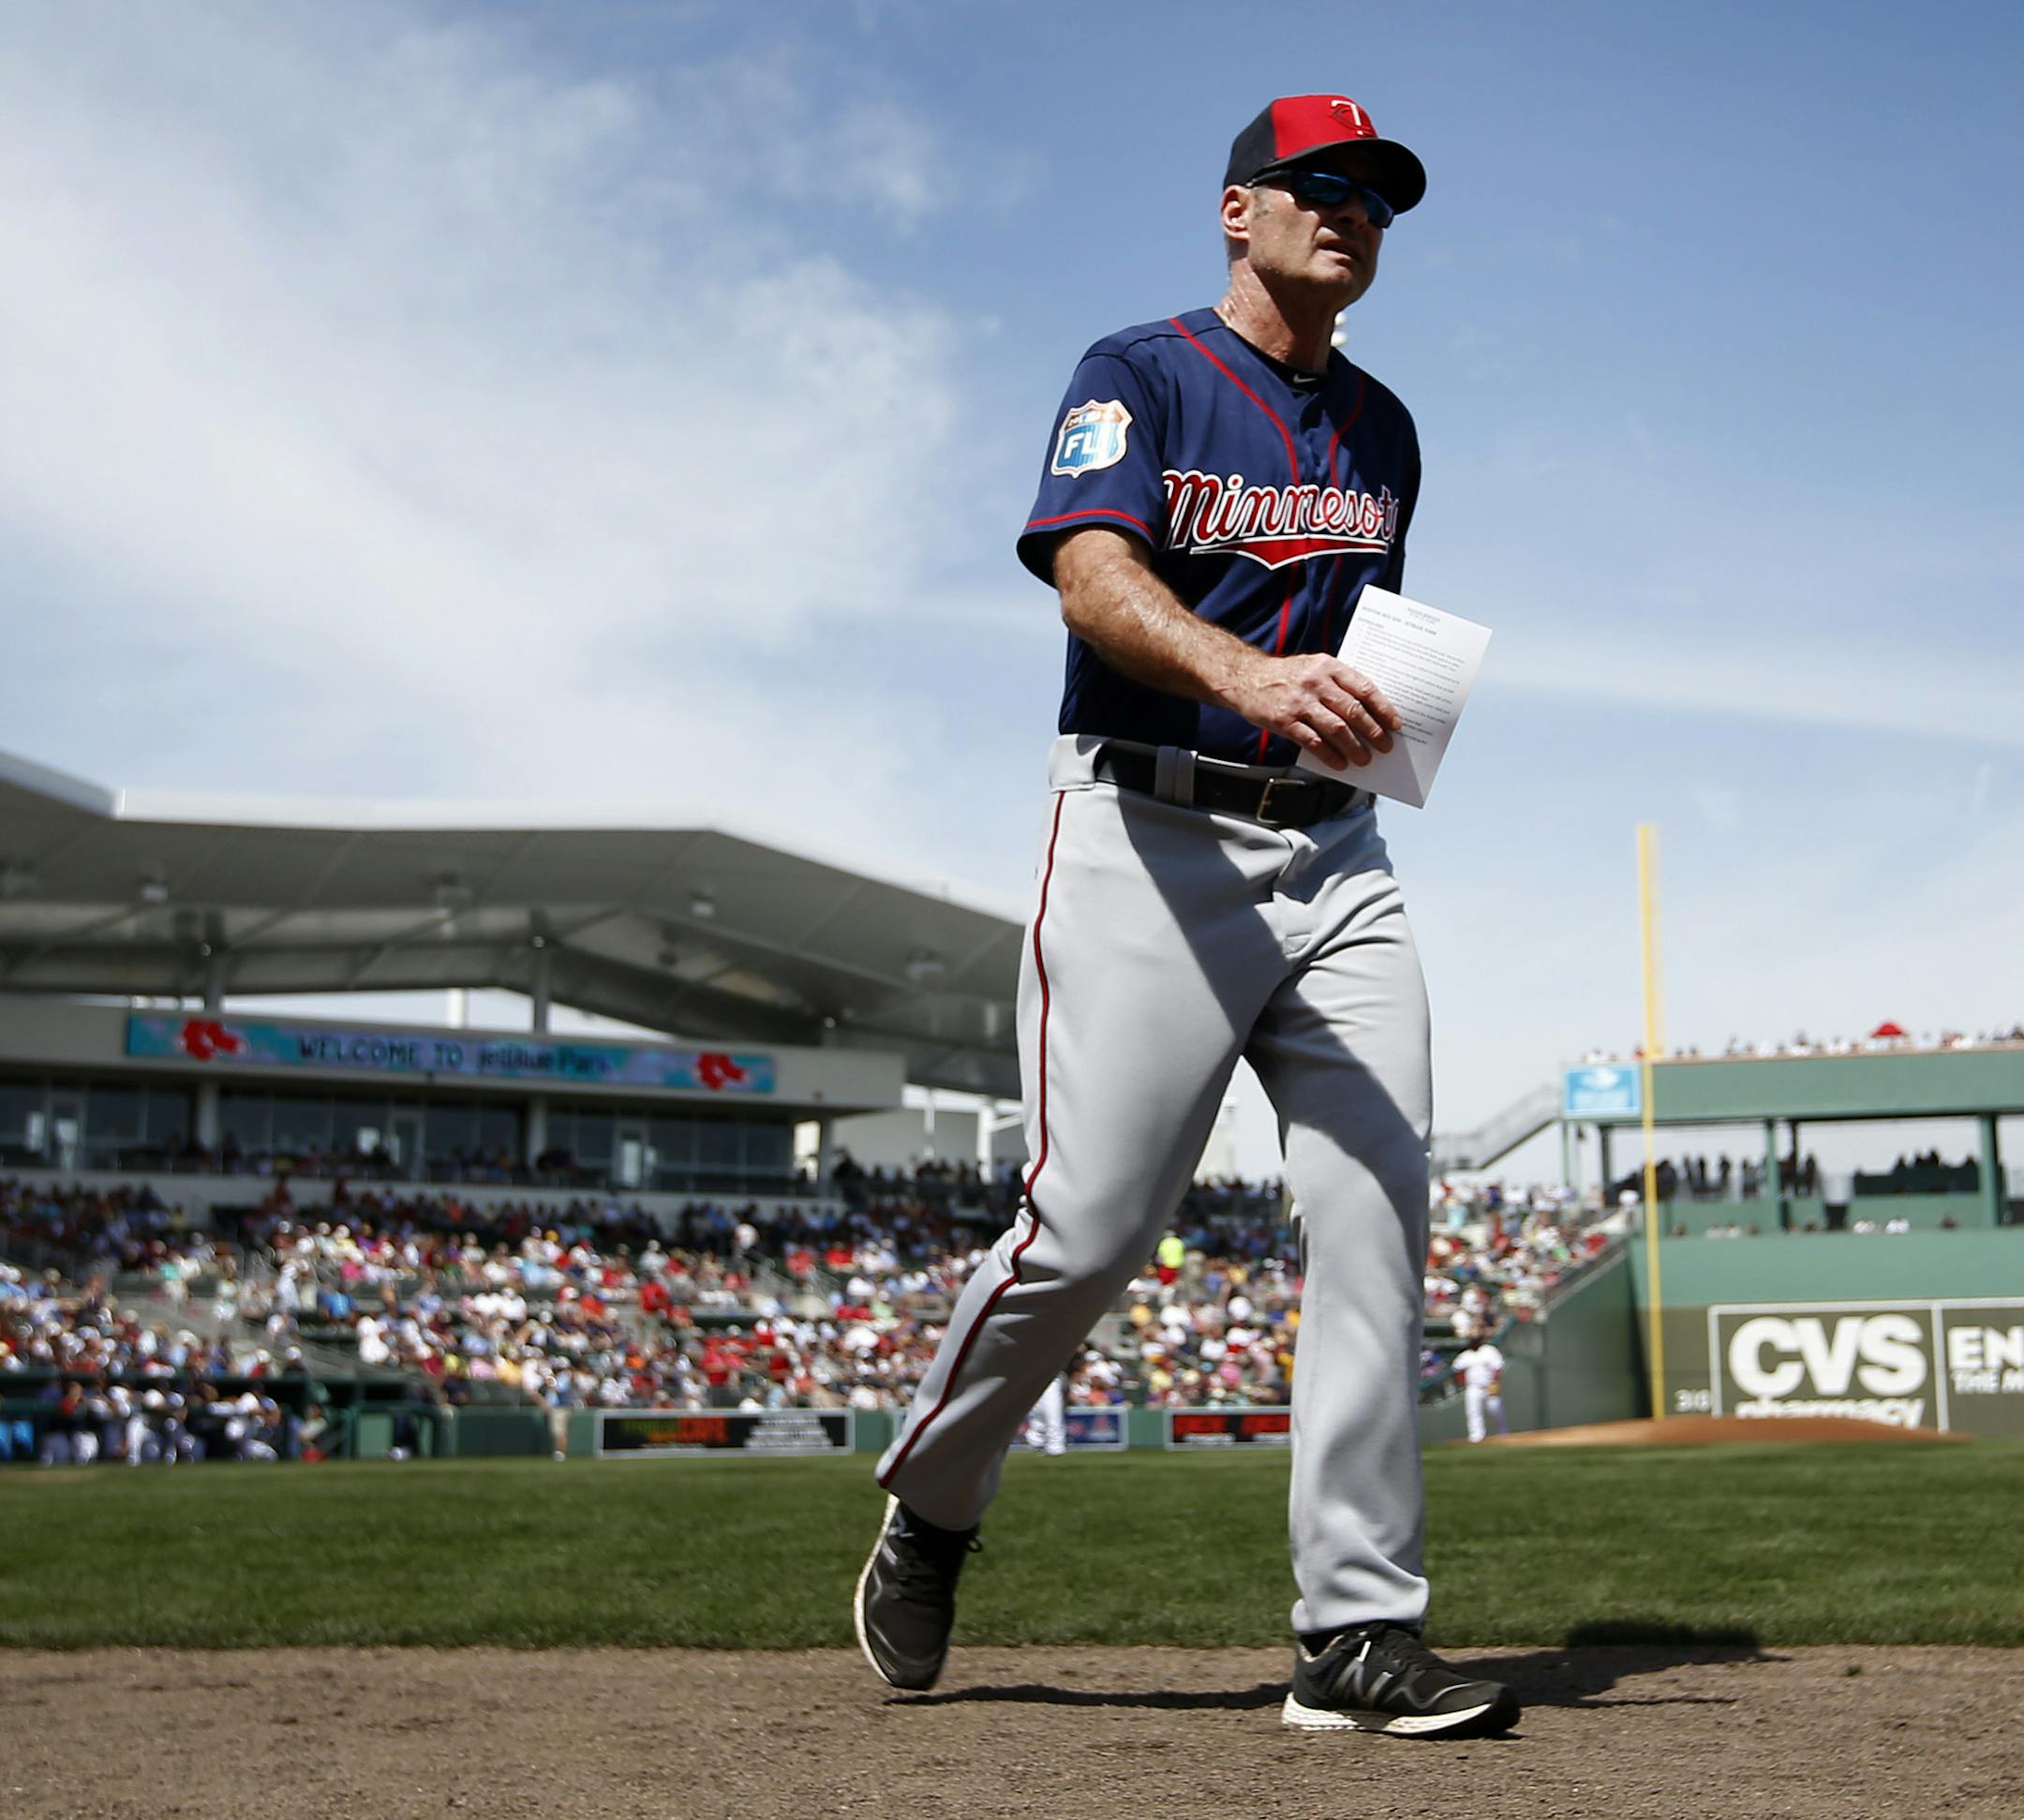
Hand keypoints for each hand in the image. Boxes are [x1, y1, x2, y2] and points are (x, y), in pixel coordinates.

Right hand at [1224, 650, 1401, 769]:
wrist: (1246, 677)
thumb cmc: (1287, 675)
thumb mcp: (1314, 667)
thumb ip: (1338, 684)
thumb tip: (1369, 712)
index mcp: (1328, 666)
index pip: (1364, 688)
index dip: (1383, 708)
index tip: (1396, 724)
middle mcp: (1315, 682)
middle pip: (1353, 710)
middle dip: (1373, 732)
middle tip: (1385, 746)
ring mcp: (1299, 702)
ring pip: (1336, 728)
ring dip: (1354, 747)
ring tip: (1364, 759)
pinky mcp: (1284, 721)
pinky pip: (1313, 742)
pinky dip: (1329, 755)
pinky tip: (1339, 763)